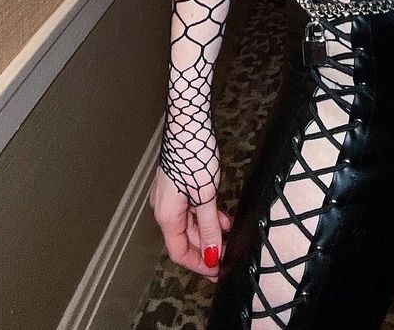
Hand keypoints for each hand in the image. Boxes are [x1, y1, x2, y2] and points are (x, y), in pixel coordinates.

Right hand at [149, 158, 232, 282]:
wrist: (188, 123)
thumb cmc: (193, 157)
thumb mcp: (205, 196)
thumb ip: (208, 227)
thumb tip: (212, 254)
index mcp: (166, 215)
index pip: (179, 251)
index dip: (198, 264)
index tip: (217, 271)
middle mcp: (164, 208)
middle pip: (184, 238)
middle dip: (206, 248)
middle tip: (228, 255)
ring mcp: (170, 196)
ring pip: (190, 223)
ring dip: (208, 231)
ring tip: (229, 236)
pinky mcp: (178, 184)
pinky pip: (191, 208)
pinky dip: (206, 216)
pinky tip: (223, 218)